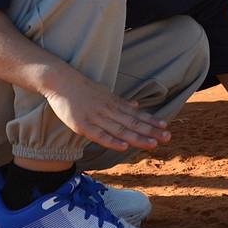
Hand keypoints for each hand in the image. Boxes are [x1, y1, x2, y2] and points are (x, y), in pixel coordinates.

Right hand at [42, 69, 170, 152]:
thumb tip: (135, 105)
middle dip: (150, 131)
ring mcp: (96, 118)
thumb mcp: (104, 93)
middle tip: (167, 137)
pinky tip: (124, 146)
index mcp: (113, 104)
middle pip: (132, 123)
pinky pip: (99, 135)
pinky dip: (112, 141)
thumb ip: (119, 101)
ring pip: (120, 129)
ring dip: (136, 137)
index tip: (165, 126)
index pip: (135, 114)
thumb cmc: (82, 88)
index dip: (150, 121)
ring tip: (152, 144)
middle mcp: (108, 111)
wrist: (60, 81)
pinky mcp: (82, 125)